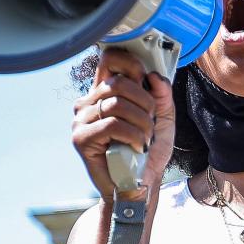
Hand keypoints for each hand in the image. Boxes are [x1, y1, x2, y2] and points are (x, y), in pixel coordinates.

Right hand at [71, 48, 175, 197]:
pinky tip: (137, 147)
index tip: (146, 80)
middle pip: (118, 82)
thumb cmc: (146, 151)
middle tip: (151, 122)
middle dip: (145, 103)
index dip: (131, 63)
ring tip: (145, 138)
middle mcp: (89, 102)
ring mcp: (81, 119)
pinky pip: (111, 124)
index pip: (110, 59)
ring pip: (117, 104)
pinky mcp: (81, 138)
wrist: (139, 185)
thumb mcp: (162, 118)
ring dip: (142, 123)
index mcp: (105, 92)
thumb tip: (154, 76)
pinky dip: (133, 135)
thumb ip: (162, 95)